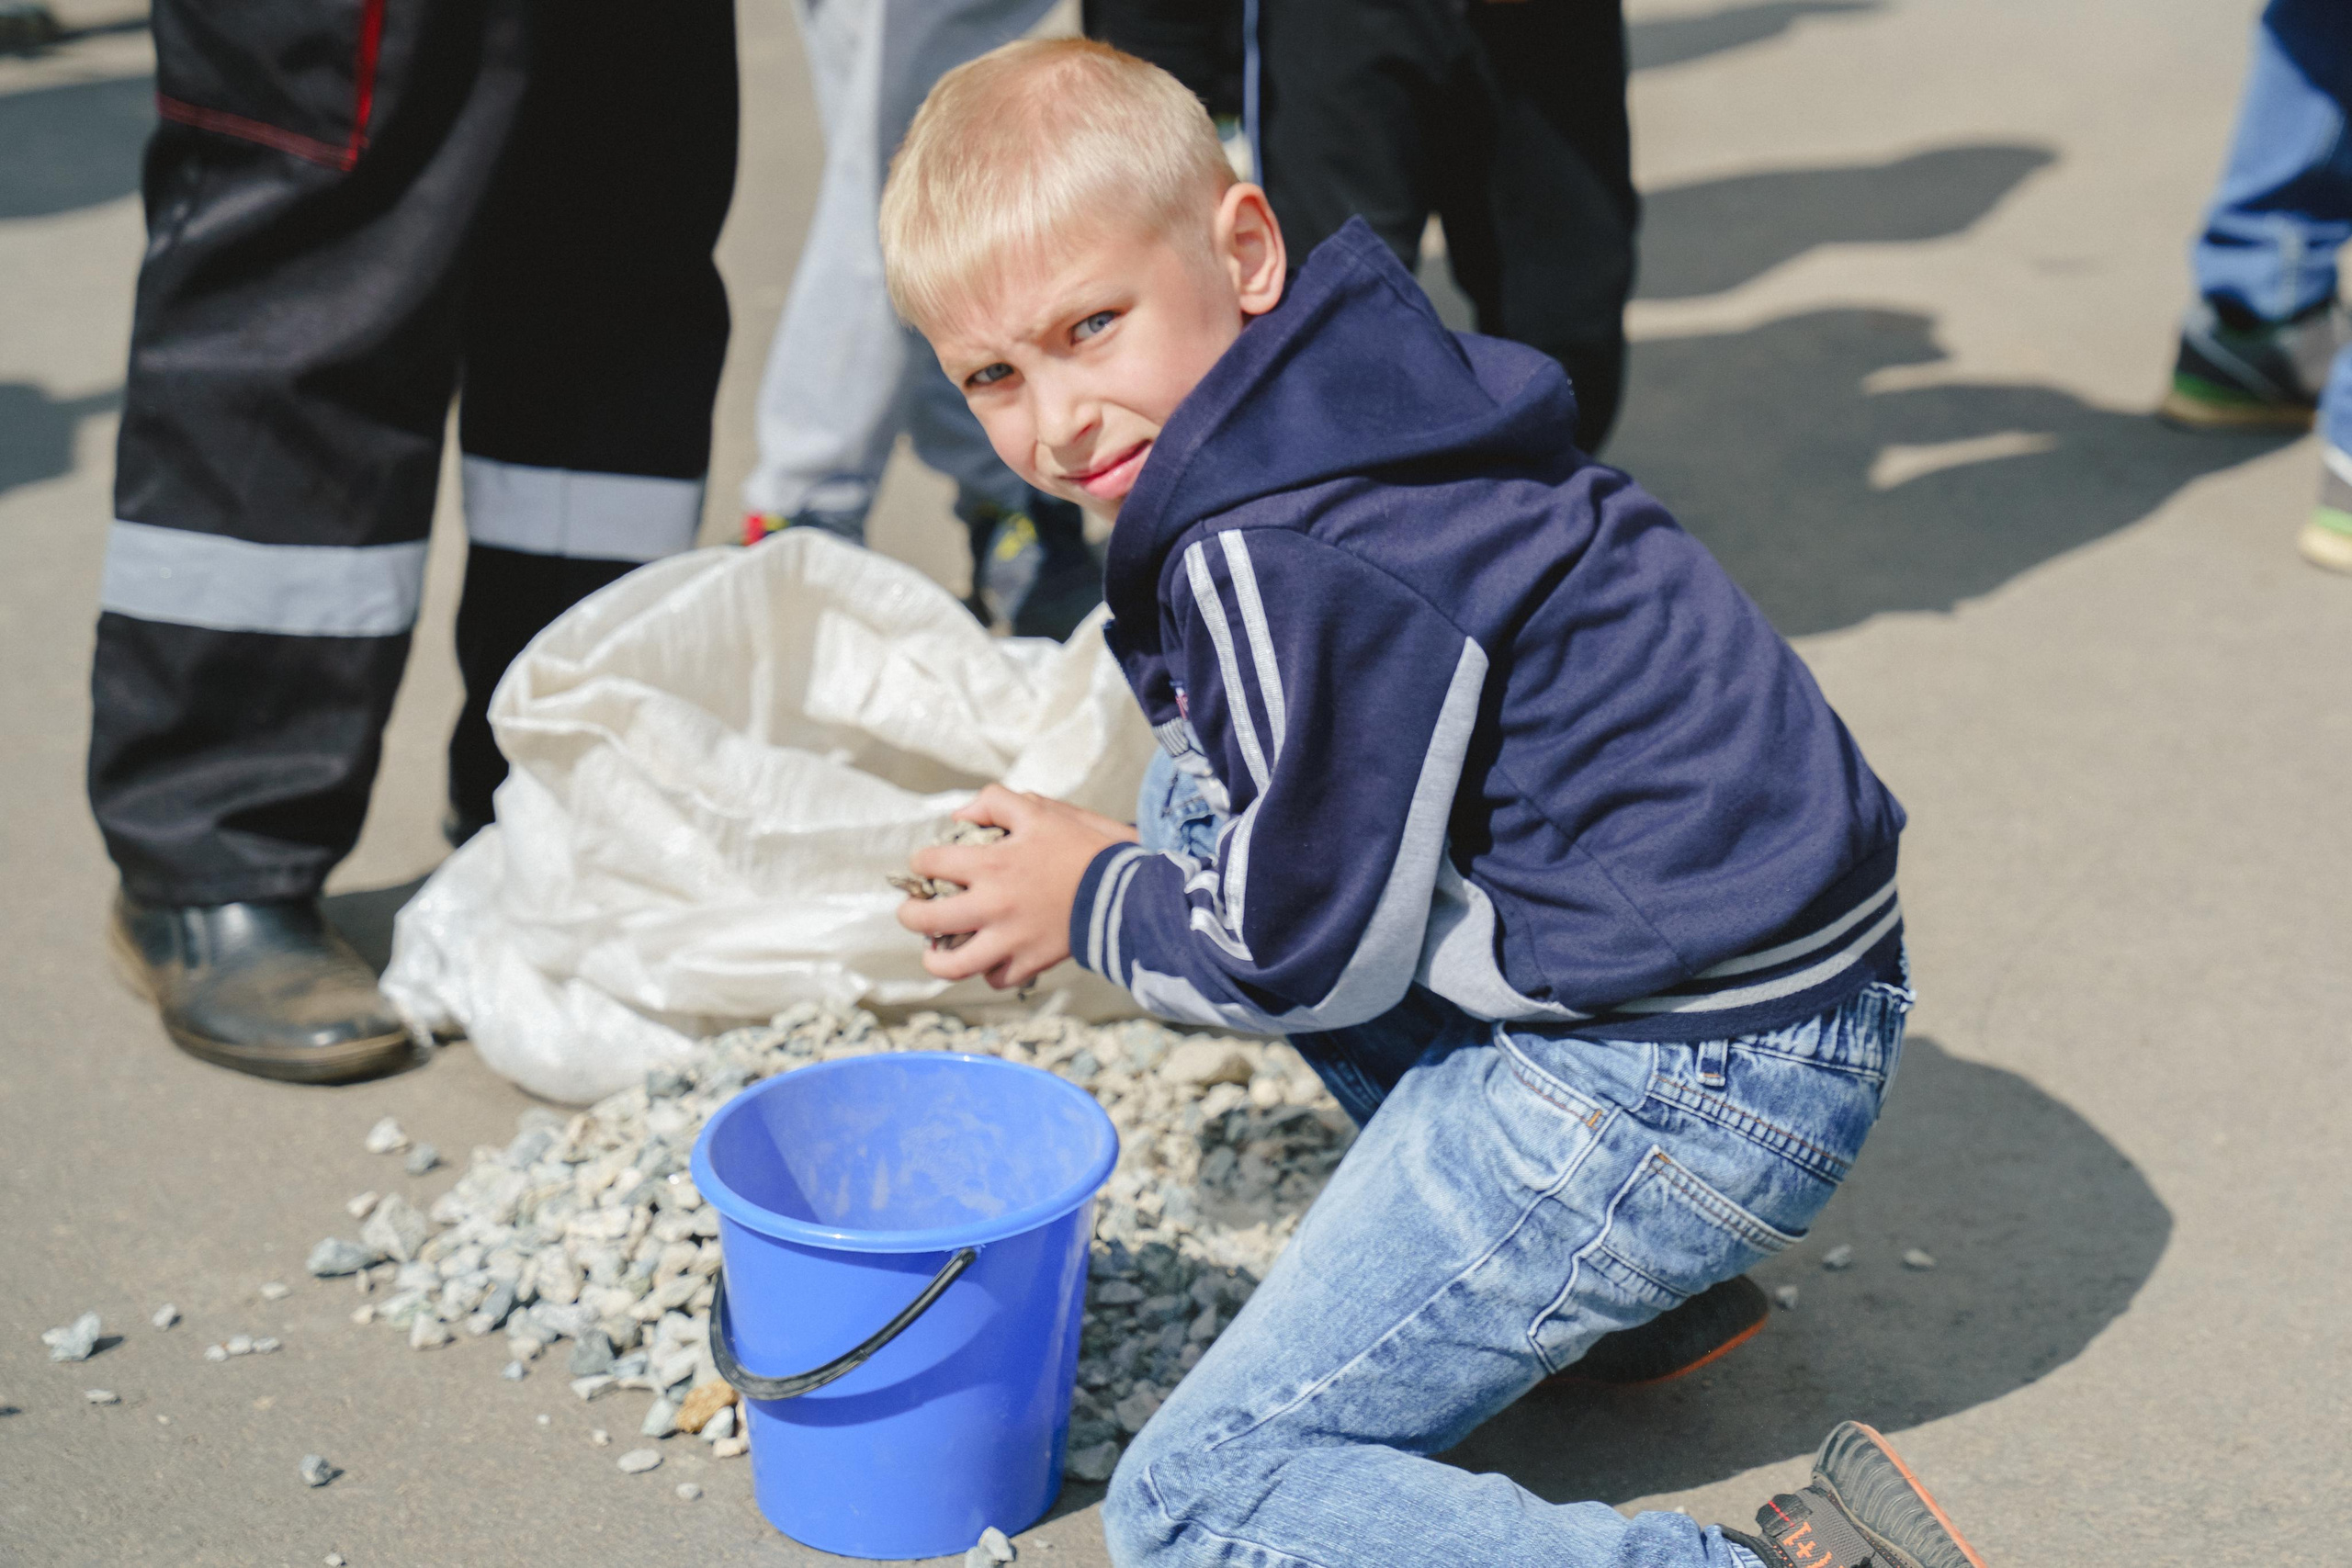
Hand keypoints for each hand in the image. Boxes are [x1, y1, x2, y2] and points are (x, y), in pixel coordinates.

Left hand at [896, 783, 1138, 988]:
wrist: (1124, 890)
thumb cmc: (1082, 848)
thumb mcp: (1039, 810)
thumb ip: (994, 802)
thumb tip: (959, 817)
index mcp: (989, 864)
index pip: (929, 863)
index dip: (921, 863)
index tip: (926, 865)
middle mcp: (991, 906)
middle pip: (926, 920)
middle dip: (910, 915)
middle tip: (913, 912)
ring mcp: (1009, 940)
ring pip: (953, 965)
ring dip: (935, 960)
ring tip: (934, 952)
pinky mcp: (1031, 962)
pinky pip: (997, 978)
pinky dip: (989, 971)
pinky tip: (990, 958)